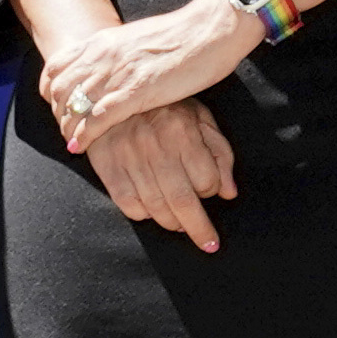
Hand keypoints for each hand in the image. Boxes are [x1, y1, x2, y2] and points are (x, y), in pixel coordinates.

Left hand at [34, 0, 256, 151]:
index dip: (50, 90)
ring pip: (73, 105)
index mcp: (103, 41)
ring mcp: (117, 73)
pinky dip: (84, 135)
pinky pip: (97, 118)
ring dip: (68, 127)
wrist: (211, 28)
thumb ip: (118, 52)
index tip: (57, 105)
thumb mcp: (137, 38)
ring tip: (71, 141)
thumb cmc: (184, 35)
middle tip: (66, 128)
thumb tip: (110, 66)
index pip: (56, 66)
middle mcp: (103, 56)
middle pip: (59, 89)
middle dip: (57, 112)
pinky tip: (80, 147)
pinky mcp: (136, 92)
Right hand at [84, 99, 237, 250]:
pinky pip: (127, 204)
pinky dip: (142, 214)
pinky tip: (151, 210)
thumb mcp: (198, 118)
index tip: (210, 190)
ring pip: (156, 207)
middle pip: (182, 201)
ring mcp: (129, 157)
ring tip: (180, 226)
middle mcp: (156, 145)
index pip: (206, 179)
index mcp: (182, 130)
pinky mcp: (107, 166)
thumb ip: (219, 152)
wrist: (109, 93)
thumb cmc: (162, 108)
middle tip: (208, 243)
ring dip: (172, 223)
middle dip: (199, 228)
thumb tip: (229, 193)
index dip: (212, 190)